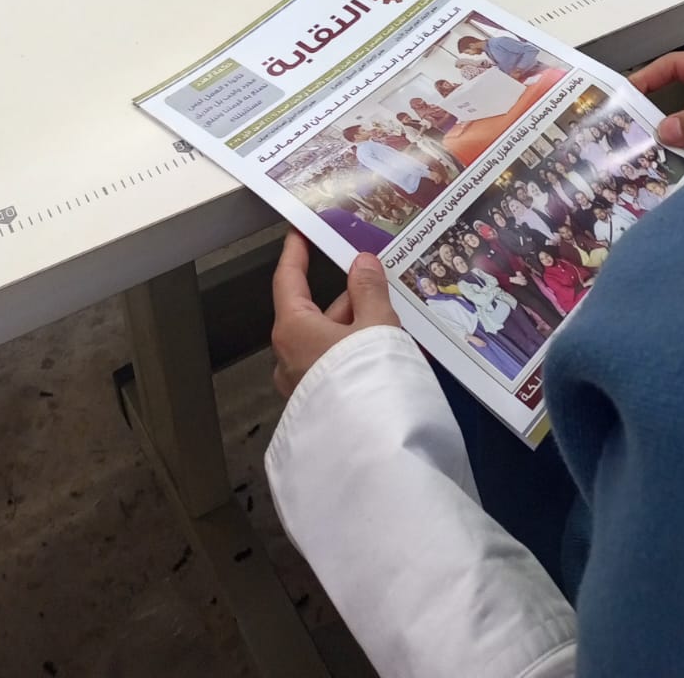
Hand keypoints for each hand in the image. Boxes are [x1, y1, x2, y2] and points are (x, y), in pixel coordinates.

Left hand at [271, 229, 398, 397]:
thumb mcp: (376, 323)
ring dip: (358, 329)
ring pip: (329, 341)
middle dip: (349, 298)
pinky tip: (388, 353)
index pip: (288, 279)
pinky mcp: (320, 406)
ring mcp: (303, 384)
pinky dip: (358, 354)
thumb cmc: (368, 377)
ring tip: (396, 323)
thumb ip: (369, 289)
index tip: (299, 233)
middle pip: (316, 312)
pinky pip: (337, 368)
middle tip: (379, 283)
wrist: (373, 450)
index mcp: (293, 328)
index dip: (295, 252)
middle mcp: (289, 356)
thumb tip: (362, 263)